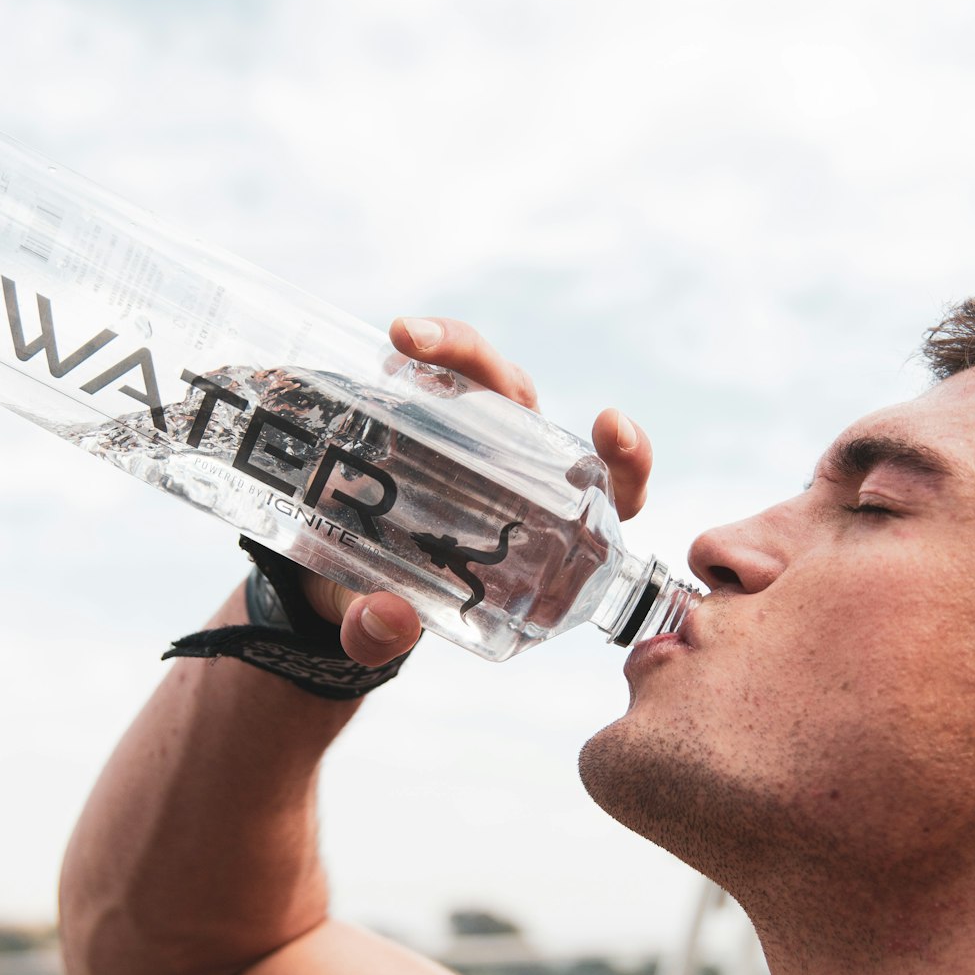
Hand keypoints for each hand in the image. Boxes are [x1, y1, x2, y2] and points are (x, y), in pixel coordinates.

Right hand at [301, 316, 652, 665]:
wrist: (349, 581)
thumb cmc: (400, 605)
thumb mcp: (385, 630)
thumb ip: (382, 635)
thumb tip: (385, 618)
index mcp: (551, 528)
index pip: (613, 493)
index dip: (626, 459)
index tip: (611, 424)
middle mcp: (522, 470)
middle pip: (529, 410)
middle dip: (497, 373)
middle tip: (462, 365)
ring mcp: (478, 438)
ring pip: (485, 378)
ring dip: (453, 348)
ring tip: (403, 338)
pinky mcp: (435, 418)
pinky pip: (439, 376)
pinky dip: (420, 357)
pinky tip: (389, 354)